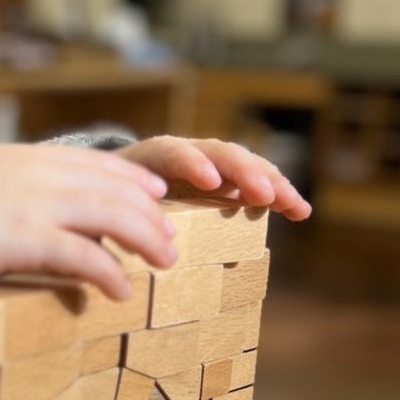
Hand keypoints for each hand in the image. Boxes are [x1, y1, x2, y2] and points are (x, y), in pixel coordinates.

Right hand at [0, 145, 176, 300]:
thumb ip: (15, 188)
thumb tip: (32, 213)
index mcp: (29, 157)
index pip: (100, 164)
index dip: (135, 182)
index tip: (156, 199)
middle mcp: (41, 174)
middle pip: (118, 189)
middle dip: (152, 216)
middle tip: (170, 242)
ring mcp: (35, 204)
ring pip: (116, 216)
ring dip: (147, 240)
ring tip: (165, 264)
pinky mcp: (25, 238)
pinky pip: (85, 257)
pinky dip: (112, 274)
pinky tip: (122, 292)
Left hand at [115, 136, 311, 220]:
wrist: (115, 186)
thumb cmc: (107, 201)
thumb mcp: (102, 206)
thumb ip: (107, 219)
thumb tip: (101, 247)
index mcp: (148, 158)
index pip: (171, 151)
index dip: (191, 163)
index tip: (210, 182)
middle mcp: (185, 153)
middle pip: (219, 153)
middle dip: (244, 173)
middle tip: (265, 195)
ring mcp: (210, 164)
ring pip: (244, 165)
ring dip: (271, 183)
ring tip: (294, 206)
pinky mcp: (226, 180)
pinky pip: (254, 182)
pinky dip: (277, 194)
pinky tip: (298, 211)